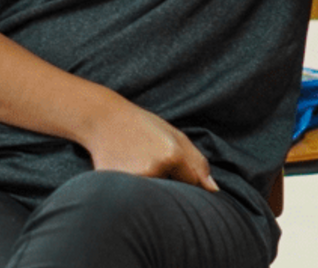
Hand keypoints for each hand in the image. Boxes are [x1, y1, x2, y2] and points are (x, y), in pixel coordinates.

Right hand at [80, 101, 218, 190]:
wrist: (104, 121)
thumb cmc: (144, 127)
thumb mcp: (176, 137)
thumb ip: (198, 164)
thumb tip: (214, 191)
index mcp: (172, 155)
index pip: (193, 184)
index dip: (186, 178)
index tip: (174, 166)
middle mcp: (154, 169)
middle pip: (174, 192)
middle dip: (170, 183)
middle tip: (152, 160)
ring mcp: (134, 180)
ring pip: (156, 196)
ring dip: (153, 186)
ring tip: (138, 162)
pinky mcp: (116, 187)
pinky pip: (137, 197)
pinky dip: (136, 189)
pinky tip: (126, 167)